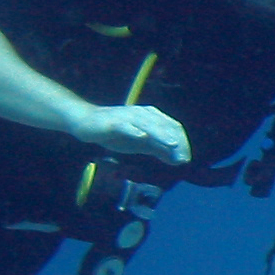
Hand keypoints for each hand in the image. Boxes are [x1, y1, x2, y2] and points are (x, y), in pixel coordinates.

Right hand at [74, 103, 189, 164]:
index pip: (173, 126)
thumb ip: (159, 150)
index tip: (187, 158)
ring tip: (171, 143)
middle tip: (183, 157)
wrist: (87, 123)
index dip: (183, 142)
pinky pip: (126, 126)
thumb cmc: (116, 133)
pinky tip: (142, 136)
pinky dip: (134, 131)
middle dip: (176, 141)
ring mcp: (128, 116)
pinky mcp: (114, 122)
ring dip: (161, 134)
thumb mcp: (141, 144)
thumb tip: (178, 160)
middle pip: (164, 125)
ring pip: (148, 124)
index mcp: (152, 116)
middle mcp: (143, 114)